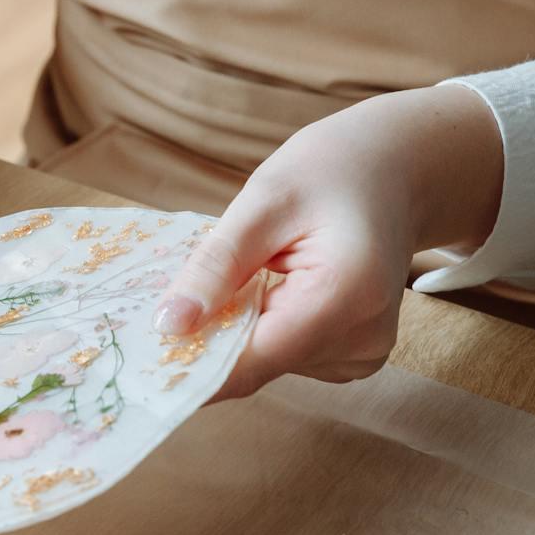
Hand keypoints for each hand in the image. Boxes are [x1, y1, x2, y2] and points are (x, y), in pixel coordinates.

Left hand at [153, 85, 503, 399]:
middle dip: (208, 340)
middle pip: (258, 364)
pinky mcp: (355, 357)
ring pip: (267, 364)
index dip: (191, 364)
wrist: (396, 170)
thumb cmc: (331, 171)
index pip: (253, 358)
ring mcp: (363, 355)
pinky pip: (286, 356)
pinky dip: (262, 329)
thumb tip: (167, 326)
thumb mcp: (262, 202)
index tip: (137, 358)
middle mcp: (364, 338)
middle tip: (168, 301)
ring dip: (236, 331)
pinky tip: (269, 287)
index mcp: (346, 294)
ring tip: (243, 273)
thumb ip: (215, 267)